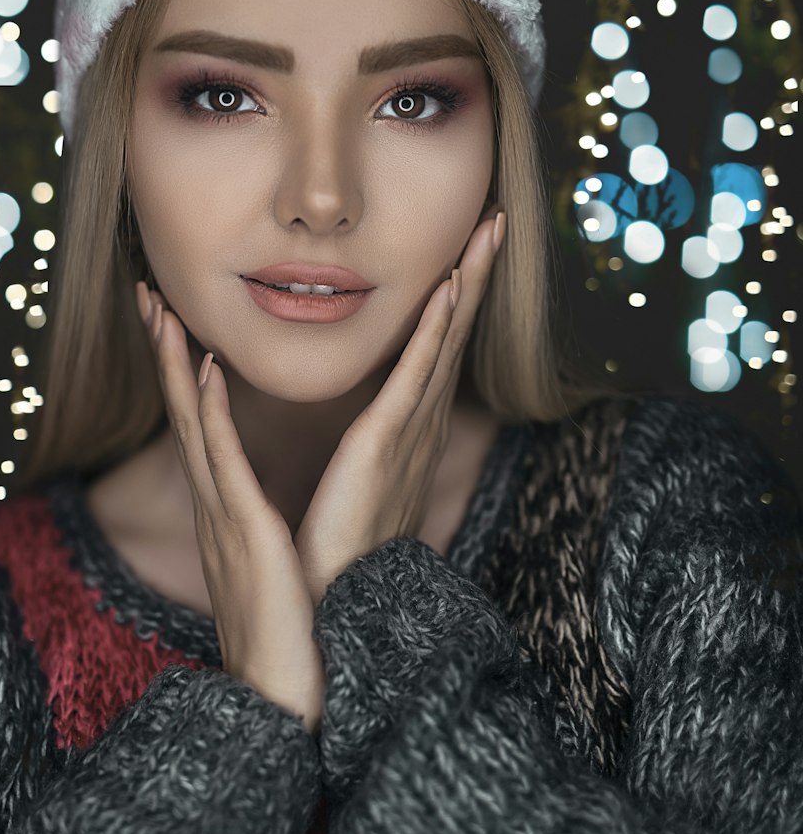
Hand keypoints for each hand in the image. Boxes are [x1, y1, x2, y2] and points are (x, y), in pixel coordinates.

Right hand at [136, 280, 325, 736]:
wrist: (287, 690)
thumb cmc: (289, 625)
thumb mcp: (270, 558)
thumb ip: (257, 520)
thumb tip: (259, 495)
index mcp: (226, 503)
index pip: (197, 420)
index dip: (179, 366)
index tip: (171, 318)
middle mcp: (215, 501)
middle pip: (180, 409)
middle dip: (163, 349)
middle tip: (147, 294)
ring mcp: (223, 513)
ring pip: (190, 423)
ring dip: (174, 363)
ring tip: (161, 311)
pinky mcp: (243, 530)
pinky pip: (222, 462)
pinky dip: (208, 414)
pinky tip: (201, 372)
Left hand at [292, 209, 506, 608]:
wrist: (336, 612)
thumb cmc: (341, 553)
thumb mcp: (358, 487)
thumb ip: (370, 451)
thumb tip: (373, 430)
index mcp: (406, 430)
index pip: (436, 350)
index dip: (457, 299)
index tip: (469, 251)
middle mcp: (418, 425)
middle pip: (454, 335)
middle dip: (477, 276)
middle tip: (497, 221)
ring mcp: (407, 432)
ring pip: (445, 342)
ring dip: (467, 284)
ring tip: (487, 233)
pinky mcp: (386, 443)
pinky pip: (416, 374)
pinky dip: (437, 329)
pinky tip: (450, 287)